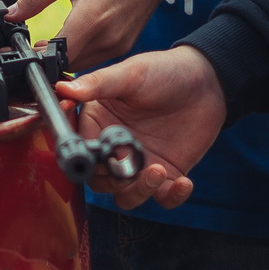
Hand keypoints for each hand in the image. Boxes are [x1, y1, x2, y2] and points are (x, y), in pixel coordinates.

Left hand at [1, 0, 176, 69]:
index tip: (19, 47)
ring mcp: (118, 47)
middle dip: (45, 58)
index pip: (54, 56)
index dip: (33, 55)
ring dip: (62, 57)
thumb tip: (10, 15)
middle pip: (66, 65)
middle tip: (29, 42)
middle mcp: (107, 40)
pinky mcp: (124, 47)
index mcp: (90, 21)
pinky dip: (79, 52)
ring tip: (47, 39)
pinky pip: (94, 59)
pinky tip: (71, 34)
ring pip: (80, 65)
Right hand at [53, 45, 226, 208]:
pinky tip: (183, 182)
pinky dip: (171, 197)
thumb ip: (97, 84)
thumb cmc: (163, 71)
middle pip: (99, 181)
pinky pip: (163, 198)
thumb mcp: (130, 74)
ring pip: (126, 197)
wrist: (205, 80)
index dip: (81, 156)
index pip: (79, 150)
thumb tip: (63, 89)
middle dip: (112, 179)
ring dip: (138, 192)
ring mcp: (140, 164)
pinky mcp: (167, 174)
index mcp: (98, 124)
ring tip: (157, 171)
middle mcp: (115, 148)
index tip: (92, 152)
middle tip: (129, 160)